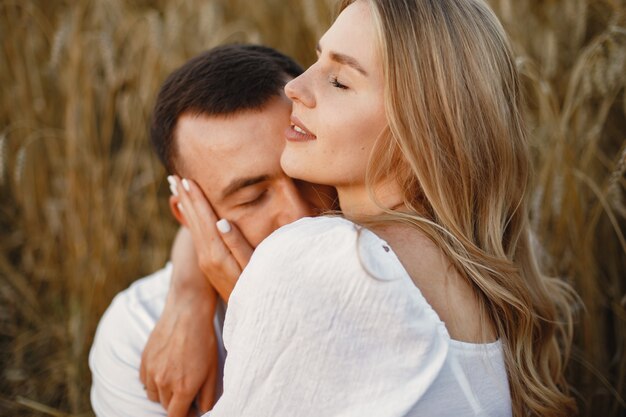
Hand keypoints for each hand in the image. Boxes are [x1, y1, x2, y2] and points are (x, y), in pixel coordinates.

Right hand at [140, 228, 218, 416]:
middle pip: (166, 407)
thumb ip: (208, 396)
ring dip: (164, 393)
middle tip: (189, 390)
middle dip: (177, 403)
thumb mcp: (213, 370)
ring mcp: (151, 371)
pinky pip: (145, 381)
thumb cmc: (204, 340)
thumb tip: (202, 411)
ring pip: (154, 395)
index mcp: (183, 388)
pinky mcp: (144, 360)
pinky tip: (167, 368)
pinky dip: (154, 380)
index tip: (191, 410)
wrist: (187, 311)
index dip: (185, 416)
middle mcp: (163, 383)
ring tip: (178, 378)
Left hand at [172, 175, 252, 301]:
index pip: (204, 218)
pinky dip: (190, 219)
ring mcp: (205, 261)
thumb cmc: (256, 290)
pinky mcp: (208, 264)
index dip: (196, 199)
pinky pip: (195, 236)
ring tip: (176, 189)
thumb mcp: (250, 268)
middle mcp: (206, 256)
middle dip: (185, 198)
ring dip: (185, 206)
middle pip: (194, 220)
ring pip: (192, 227)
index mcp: (216, 253)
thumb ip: (236, 244)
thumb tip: (221, 221)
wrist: (246, 318)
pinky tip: (188, 211)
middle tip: (173, 177)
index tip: (186, 179)